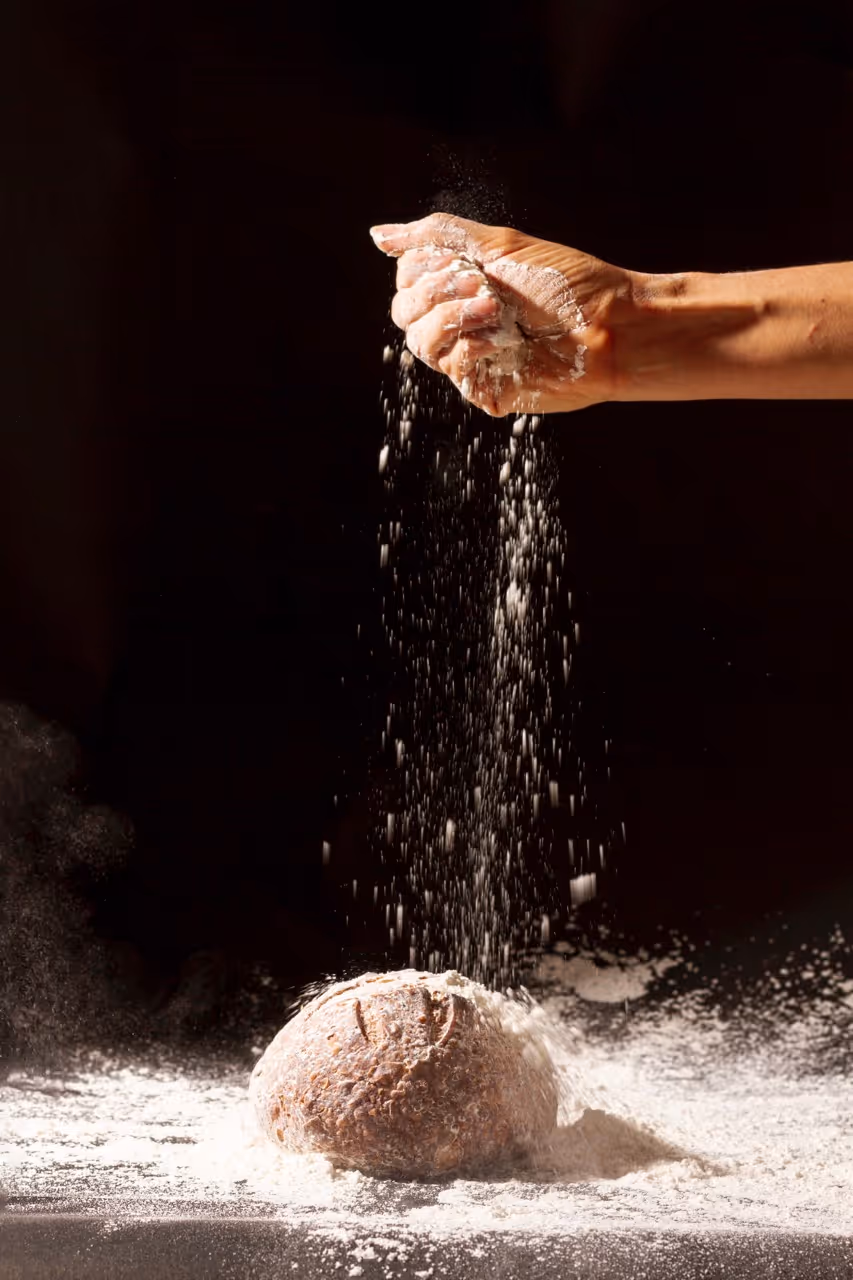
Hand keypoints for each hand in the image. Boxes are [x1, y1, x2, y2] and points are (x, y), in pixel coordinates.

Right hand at [370, 213, 635, 416]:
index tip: (469, 261)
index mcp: (460, 287)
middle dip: (438, 292)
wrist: (610, 325)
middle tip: (483, 284)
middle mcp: (461, 323)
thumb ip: (437, 236)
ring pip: (420, 344)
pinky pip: (452, 369)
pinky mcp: (485, 389)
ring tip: (496, 311)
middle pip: (404, 312)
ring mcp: (471, 358)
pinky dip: (473, 348)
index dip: (426, 267)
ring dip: (454, 318)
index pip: (406, 279)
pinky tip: (505, 342)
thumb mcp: (498, 245)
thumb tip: (378, 235)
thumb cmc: (565, 282)